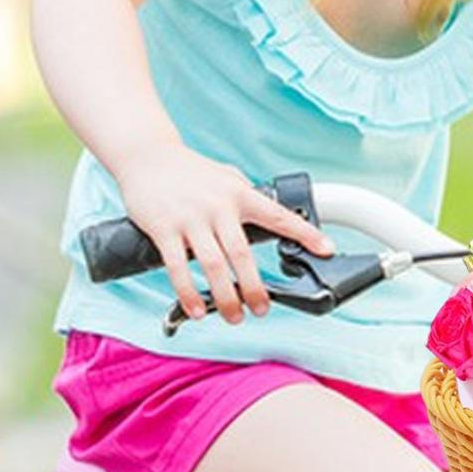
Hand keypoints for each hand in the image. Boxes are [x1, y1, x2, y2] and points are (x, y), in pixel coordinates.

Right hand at [113, 141, 333, 322]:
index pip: (278, 216)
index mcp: (240, 194)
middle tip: (262, 309)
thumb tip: (273, 219)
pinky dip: (188, 292)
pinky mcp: (163, 228)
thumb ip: (248, 199)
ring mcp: (190, 217)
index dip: (305, 234)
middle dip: (254, 288)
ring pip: (213, 265)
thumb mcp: (227, 178)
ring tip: (234, 316)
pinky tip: (197, 309)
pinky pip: (177, 266)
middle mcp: (217, 206)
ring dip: (225, 297)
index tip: (326, 250)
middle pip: (242, 255)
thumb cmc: (190, 171)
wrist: (146, 155)